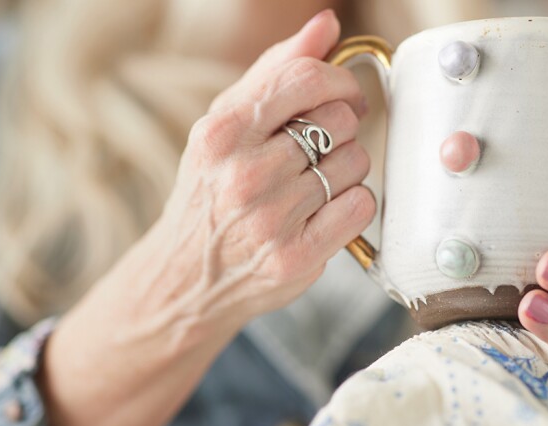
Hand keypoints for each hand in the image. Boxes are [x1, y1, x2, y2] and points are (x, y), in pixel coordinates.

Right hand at [37, 10, 374, 425]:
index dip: (340, 80)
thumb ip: (274, 72)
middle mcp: (244, 174)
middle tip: (319, 150)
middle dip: (340, 130)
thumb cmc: (209, 194)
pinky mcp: (297, 256)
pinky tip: (326, 210)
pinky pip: (360, 206)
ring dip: (346, 169)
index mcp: (223, 133)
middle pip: (339, 121)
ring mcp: (271, 219)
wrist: (186, 278)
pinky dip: (353, 204)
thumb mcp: (223, 128)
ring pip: (356, 163)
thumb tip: (325, 25)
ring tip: (315, 184)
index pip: (305, 79)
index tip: (345, 94)